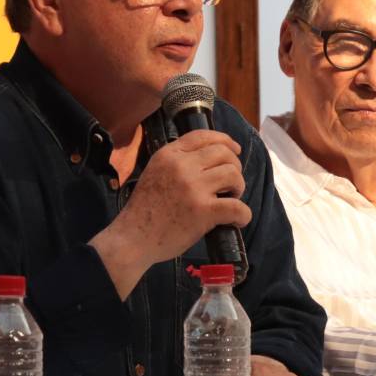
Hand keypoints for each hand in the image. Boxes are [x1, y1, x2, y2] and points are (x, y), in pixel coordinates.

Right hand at [91, 129, 250, 295]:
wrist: (133, 239)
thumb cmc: (143, 211)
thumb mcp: (154, 173)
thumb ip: (176, 163)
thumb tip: (207, 160)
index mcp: (168, 155)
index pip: (203, 136)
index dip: (225, 140)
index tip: (235, 150)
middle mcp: (182, 166)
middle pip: (223, 153)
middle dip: (234, 167)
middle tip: (230, 184)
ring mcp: (193, 187)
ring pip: (233, 175)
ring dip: (238, 187)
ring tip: (231, 199)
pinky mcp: (203, 210)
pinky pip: (237, 207)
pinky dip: (243, 215)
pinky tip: (237, 220)